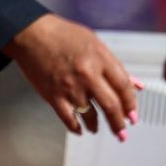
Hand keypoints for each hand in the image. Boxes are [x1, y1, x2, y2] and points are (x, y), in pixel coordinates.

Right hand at [5, 13, 140, 138]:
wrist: (30, 33)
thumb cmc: (61, 35)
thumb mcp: (94, 43)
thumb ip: (115, 66)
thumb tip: (136, 84)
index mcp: (100, 58)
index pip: (124, 87)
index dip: (131, 104)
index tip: (132, 115)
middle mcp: (87, 74)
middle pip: (111, 106)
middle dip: (119, 123)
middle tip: (122, 132)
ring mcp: (70, 87)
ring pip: (91, 116)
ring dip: (97, 126)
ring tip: (97, 129)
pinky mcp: (52, 95)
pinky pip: (69, 119)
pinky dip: (76, 128)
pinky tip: (79, 129)